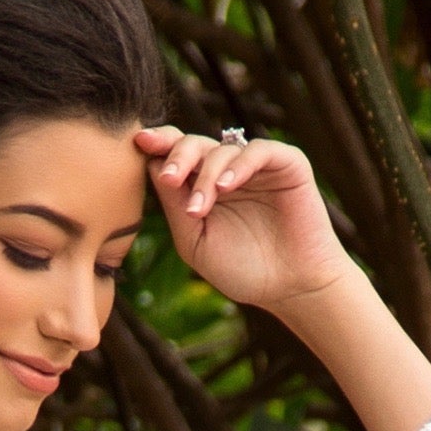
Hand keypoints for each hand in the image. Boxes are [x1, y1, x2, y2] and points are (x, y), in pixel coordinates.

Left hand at [134, 124, 353, 314]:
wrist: (290, 288)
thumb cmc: (242, 270)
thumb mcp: (195, 243)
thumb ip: (174, 207)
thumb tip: (154, 165)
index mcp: (202, 186)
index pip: (175, 154)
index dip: (158, 144)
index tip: (139, 143)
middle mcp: (227, 170)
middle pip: (194, 143)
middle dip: (178, 156)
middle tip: (169, 178)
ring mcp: (256, 165)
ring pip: (222, 149)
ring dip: (206, 175)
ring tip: (200, 208)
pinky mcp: (286, 163)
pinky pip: (258, 151)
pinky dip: (239, 165)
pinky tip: (226, 186)